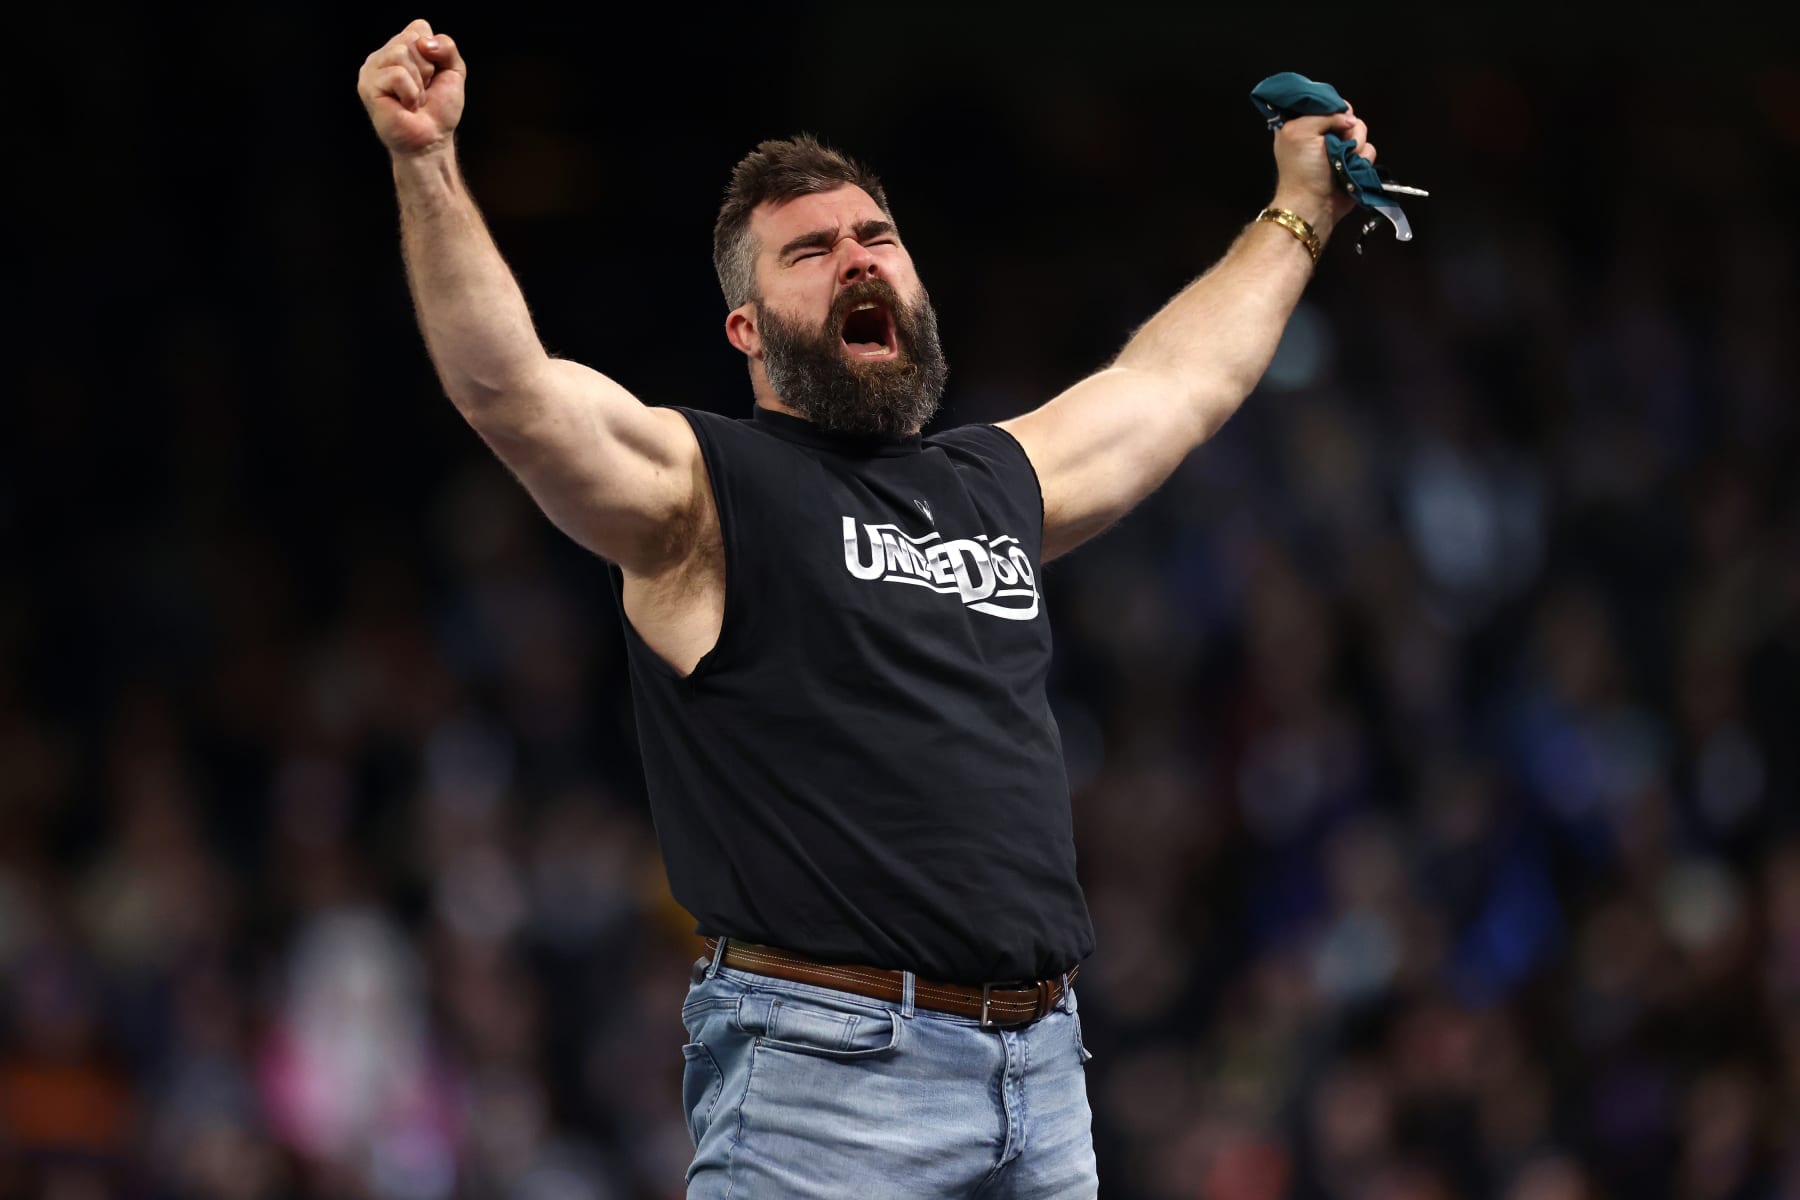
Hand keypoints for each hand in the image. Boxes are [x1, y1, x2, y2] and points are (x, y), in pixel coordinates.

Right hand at [357, 19, 466, 157]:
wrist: (432, 141)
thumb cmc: (438, 110)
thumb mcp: (454, 71)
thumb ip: (446, 47)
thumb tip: (424, 42)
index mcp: (400, 47)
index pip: (419, 28)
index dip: (435, 53)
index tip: (432, 77)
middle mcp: (382, 55)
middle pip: (412, 39)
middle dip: (427, 68)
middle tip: (423, 91)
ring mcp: (372, 69)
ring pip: (402, 53)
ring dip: (419, 83)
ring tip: (414, 100)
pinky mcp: (367, 85)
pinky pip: (398, 74)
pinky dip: (411, 93)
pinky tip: (406, 106)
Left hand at [1268, 108, 1375, 232]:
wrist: (1313, 204)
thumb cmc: (1301, 169)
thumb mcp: (1301, 132)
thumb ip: (1324, 115)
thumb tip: (1349, 120)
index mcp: (1304, 123)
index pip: (1325, 101)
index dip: (1333, 105)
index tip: (1336, 115)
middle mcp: (1323, 134)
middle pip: (1348, 115)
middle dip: (1348, 127)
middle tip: (1340, 140)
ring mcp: (1340, 148)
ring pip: (1361, 132)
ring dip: (1356, 145)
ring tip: (1345, 160)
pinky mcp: (1354, 163)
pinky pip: (1369, 150)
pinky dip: (1363, 160)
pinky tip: (1352, 169)